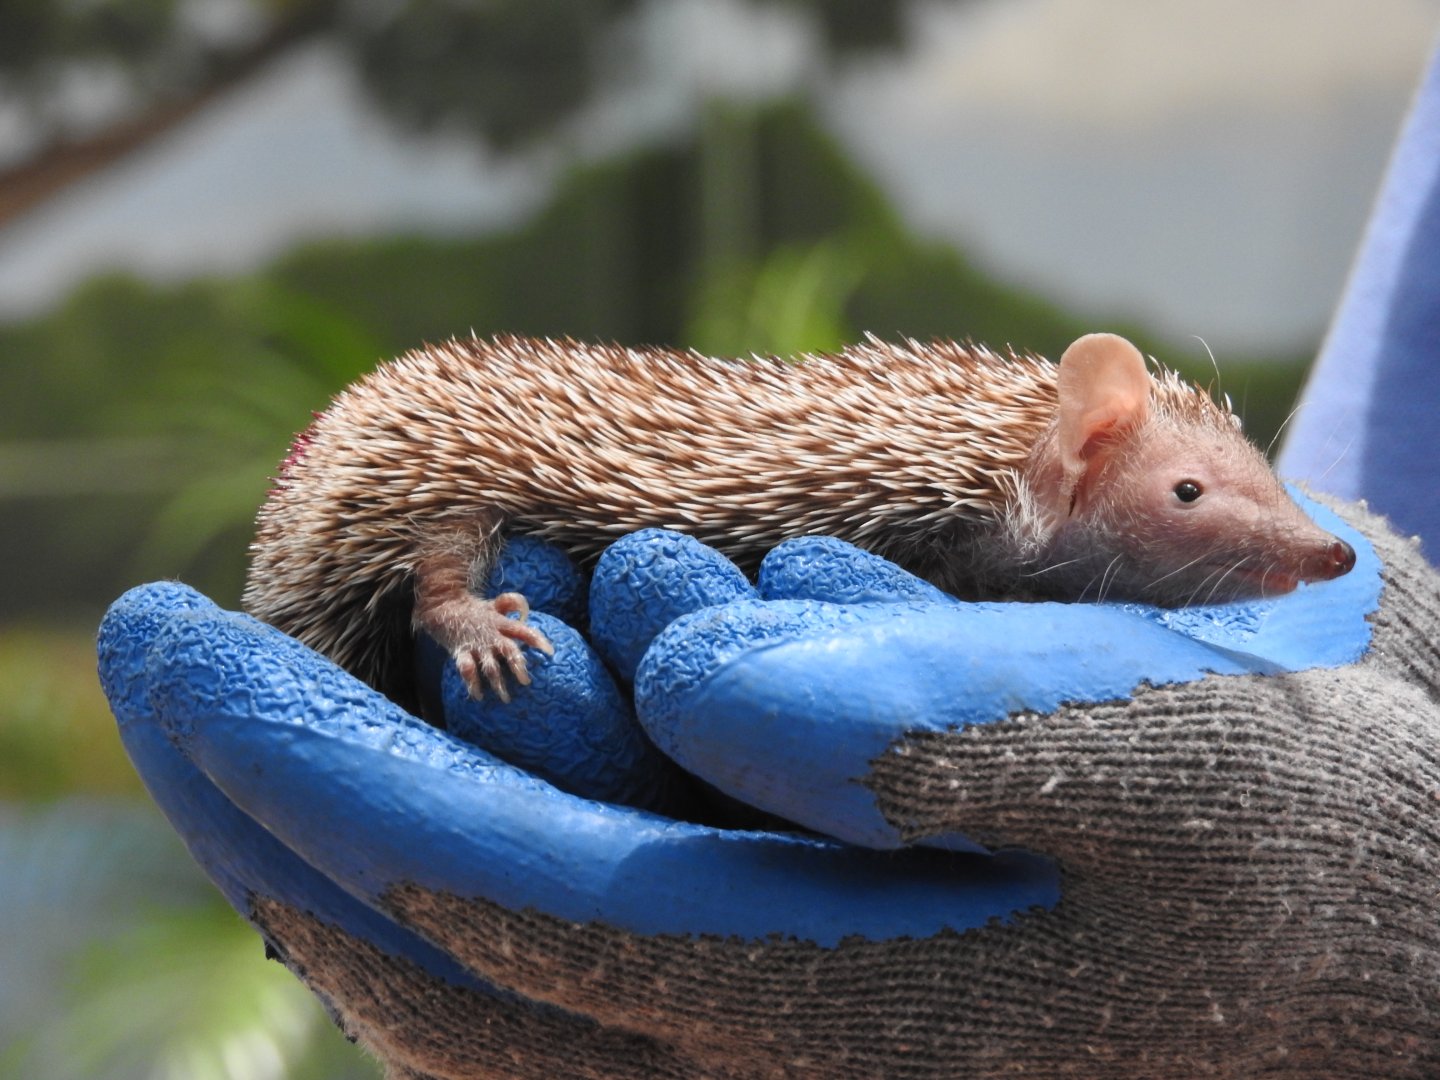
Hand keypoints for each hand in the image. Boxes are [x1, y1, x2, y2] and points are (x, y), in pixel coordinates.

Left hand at [98, 493, 1439, 1077]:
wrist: (1368, 921)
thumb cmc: (1283, 821)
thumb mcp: (1151, 755)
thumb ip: (915, 731)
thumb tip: (688, 673)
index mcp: (848, 1018)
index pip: (502, 905)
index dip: (318, 775)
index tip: (174, 636)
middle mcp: (775, 1063)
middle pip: (446, 956)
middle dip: (278, 796)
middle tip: (157, 648)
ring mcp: (769, 1047)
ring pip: (483, 964)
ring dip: (351, 821)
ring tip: (250, 692)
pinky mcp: (789, 999)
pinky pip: (567, 944)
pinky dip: (462, 840)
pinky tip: (428, 750)